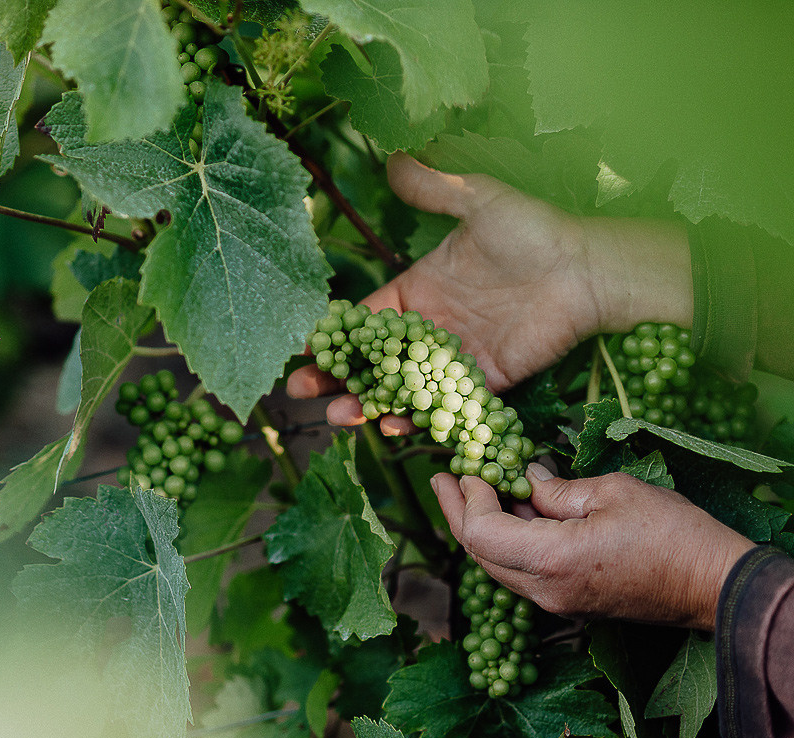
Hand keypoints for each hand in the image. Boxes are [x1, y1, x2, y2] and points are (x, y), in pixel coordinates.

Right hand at [287, 154, 691, 430]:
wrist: (588, 270)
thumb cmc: (534, 230)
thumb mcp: (478, 200)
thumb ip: (433, 187)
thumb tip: (393, 156)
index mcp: (420, 288)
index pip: (365, 318)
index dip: (331, 334)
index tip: (301, 350)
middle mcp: (432, 327)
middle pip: (372, 361)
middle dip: (334, 378)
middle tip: (302, 392)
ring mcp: (456, 358)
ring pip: (401, 388)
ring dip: (367, 405)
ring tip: (338, 417)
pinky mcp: (484, 381)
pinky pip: (445, 406)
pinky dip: (418, 419)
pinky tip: (392, 428)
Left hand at [432, 463, 753, 629]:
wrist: (716, 585)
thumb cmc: (673, 534)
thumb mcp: (612, 493)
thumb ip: (557, 489)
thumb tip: (525, 479)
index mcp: (551, 561)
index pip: (481, 534)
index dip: (466, 501)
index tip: (463, 470)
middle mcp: (545, 591)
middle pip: (480, 555)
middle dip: (459, 514)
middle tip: (446, 478)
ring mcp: (557, 602)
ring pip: (499, 567)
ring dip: (482, 528)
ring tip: (473, 489)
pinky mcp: (571, 603)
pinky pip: (523, 573)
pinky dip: (509, 542)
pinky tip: (513, 512)